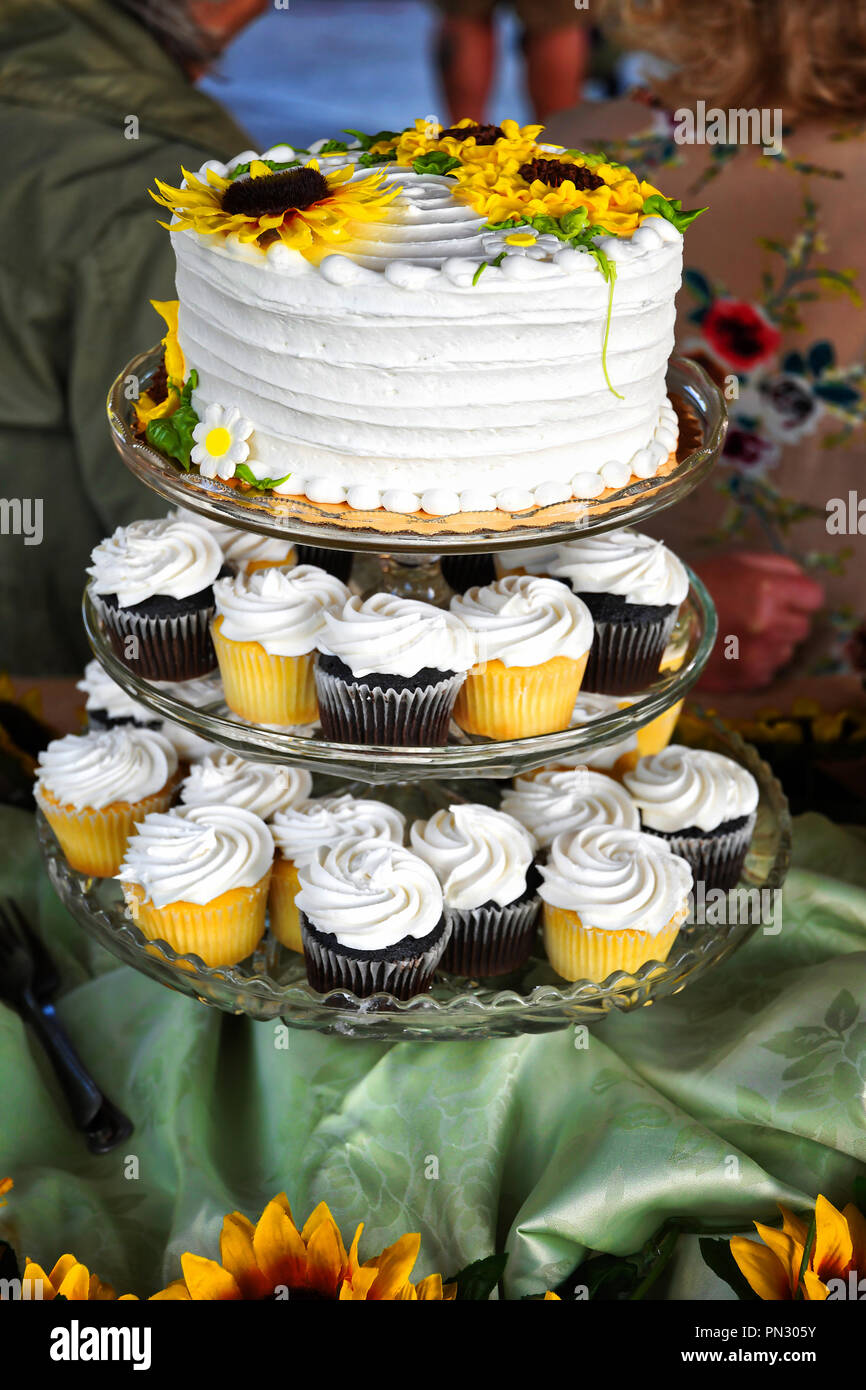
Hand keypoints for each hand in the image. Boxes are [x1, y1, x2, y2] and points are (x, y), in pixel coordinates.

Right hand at [693, 552, 823, 691]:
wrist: (656, 625)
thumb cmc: (696, 588)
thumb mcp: (736, 562)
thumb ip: (777, 567)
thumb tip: (802, 582)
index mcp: (767, 591)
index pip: (813, 597)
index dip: (799, 596)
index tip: (785, 597)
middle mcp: (768, 626)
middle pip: (802, 626)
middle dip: (785, 620)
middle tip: (756, 616)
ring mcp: (759, 655)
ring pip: (786, 651)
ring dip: (771, 643)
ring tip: (740, 635)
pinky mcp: (747, 678)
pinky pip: (768, 671)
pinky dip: (755, 663)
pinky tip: (732, 651)